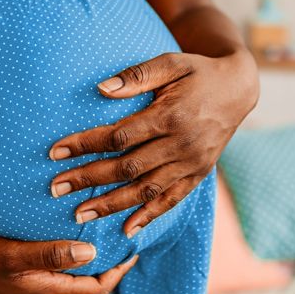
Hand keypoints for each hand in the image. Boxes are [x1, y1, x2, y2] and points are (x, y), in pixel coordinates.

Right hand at [0, 231, 138, 293]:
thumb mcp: (12, 255)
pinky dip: (67, 264)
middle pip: (86, 288)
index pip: (96, 290)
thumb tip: (90, 252)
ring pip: (70, 283)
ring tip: (100, 240)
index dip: (119, 273)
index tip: (134, 252)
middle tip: (122, 243)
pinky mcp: (17, 284)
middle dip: (108, 269)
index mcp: (46, 292)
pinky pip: (53, 277)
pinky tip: (63, 244)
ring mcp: (29, 293)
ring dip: (88, 266)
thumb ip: (50, 254)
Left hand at [47, 49, 258, 235]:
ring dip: (111, 205)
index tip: (56, 152)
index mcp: (170, 116)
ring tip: (80, 215)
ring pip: (146, 190)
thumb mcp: (170, 64)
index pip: (119, 137)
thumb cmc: (197, 72)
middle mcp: (182, 145)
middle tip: (56, 188)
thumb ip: (137, 76)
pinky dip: (149, 216)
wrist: (238, 89)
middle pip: (127, 168)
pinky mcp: (199, 175)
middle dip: (88, 179)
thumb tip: (101, 88)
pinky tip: (126, 230)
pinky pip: (172, 200)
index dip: (85, 145)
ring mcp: (192, 164)